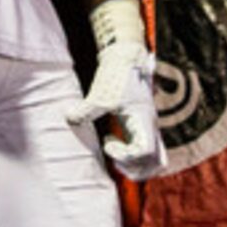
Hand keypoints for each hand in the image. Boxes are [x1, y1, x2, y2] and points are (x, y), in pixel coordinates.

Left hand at [66, 0, 164, 179]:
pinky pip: (149, 152)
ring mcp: (148, 128)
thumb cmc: (116, 76)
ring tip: (114, 155)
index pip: (146, 152)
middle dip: (134, 168)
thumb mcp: (100, 93)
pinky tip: (111, 143)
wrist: (126, 59)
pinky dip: (135, 158)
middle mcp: (150, 127)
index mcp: (144, 121)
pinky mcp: (142, 127)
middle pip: (157, 163)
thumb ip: (86, 109)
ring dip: (137, 166)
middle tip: (113, 158)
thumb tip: (70, 117)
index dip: (127, 155)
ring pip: (157, 160)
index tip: (107, 143)